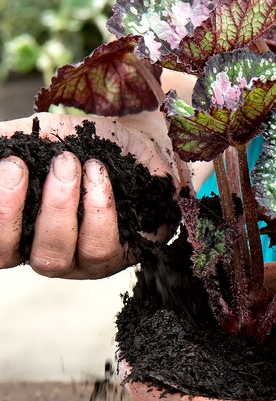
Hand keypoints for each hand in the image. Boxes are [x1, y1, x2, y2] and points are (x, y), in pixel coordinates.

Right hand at [0, 112, 177, 278]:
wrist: (137, 144)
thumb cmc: (83, 148)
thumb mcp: (44, 138)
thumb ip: (14, 142)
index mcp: (21, 235)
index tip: (8, 164)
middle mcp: (48, 254)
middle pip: (20, 254)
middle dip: (18, 209)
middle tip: (30, 164)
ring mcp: (83, 262)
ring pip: (58, 255)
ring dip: (59, 206)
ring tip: (68, 164)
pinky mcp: (119, 256)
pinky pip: (100, 246)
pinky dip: (96, 207)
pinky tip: (97, 172)